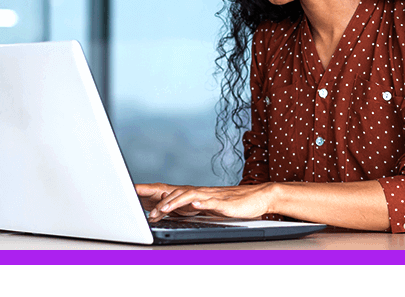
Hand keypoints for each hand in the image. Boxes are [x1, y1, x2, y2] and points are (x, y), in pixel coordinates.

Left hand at [135, 183, 274, 222]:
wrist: (261, 196)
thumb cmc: (238, 203)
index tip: (143, 204)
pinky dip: (201, 203)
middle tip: (146, 210)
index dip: (158, 198)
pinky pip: (212, 202)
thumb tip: (183, 210)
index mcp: (200, 195)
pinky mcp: (226, 203)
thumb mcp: (213, 208)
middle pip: (178, 193)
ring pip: (191, 196)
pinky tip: (194, 205)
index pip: (175, 194)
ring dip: (175, 203)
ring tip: (162, 210)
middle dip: (160, 201)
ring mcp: (215, 197)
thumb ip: (199, 207)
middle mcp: (205, 193)